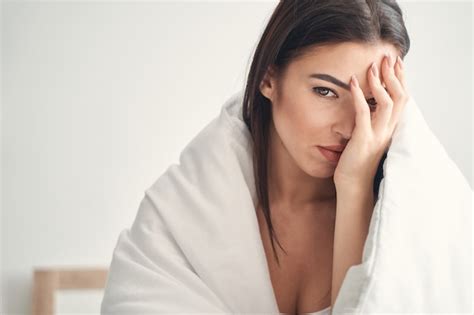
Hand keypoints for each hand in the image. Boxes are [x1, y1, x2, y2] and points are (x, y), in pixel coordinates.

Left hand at [334, 53, 408, 187]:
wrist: (353, 186)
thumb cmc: (356, 162)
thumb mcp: (368, 138)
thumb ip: (372, 123)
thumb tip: (367, 106)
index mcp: (391, 129)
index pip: (402, 100)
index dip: (401, 80)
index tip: (397, 63)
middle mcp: (388, 131)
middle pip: (400, 97)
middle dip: (394, 75)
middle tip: (387, 57)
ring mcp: (377, 135)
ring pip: (387, 102)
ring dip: (380, 82)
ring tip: (373, 65)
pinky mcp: (363, 139)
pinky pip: (363, 113)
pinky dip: (359, 95)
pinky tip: (352, 82)